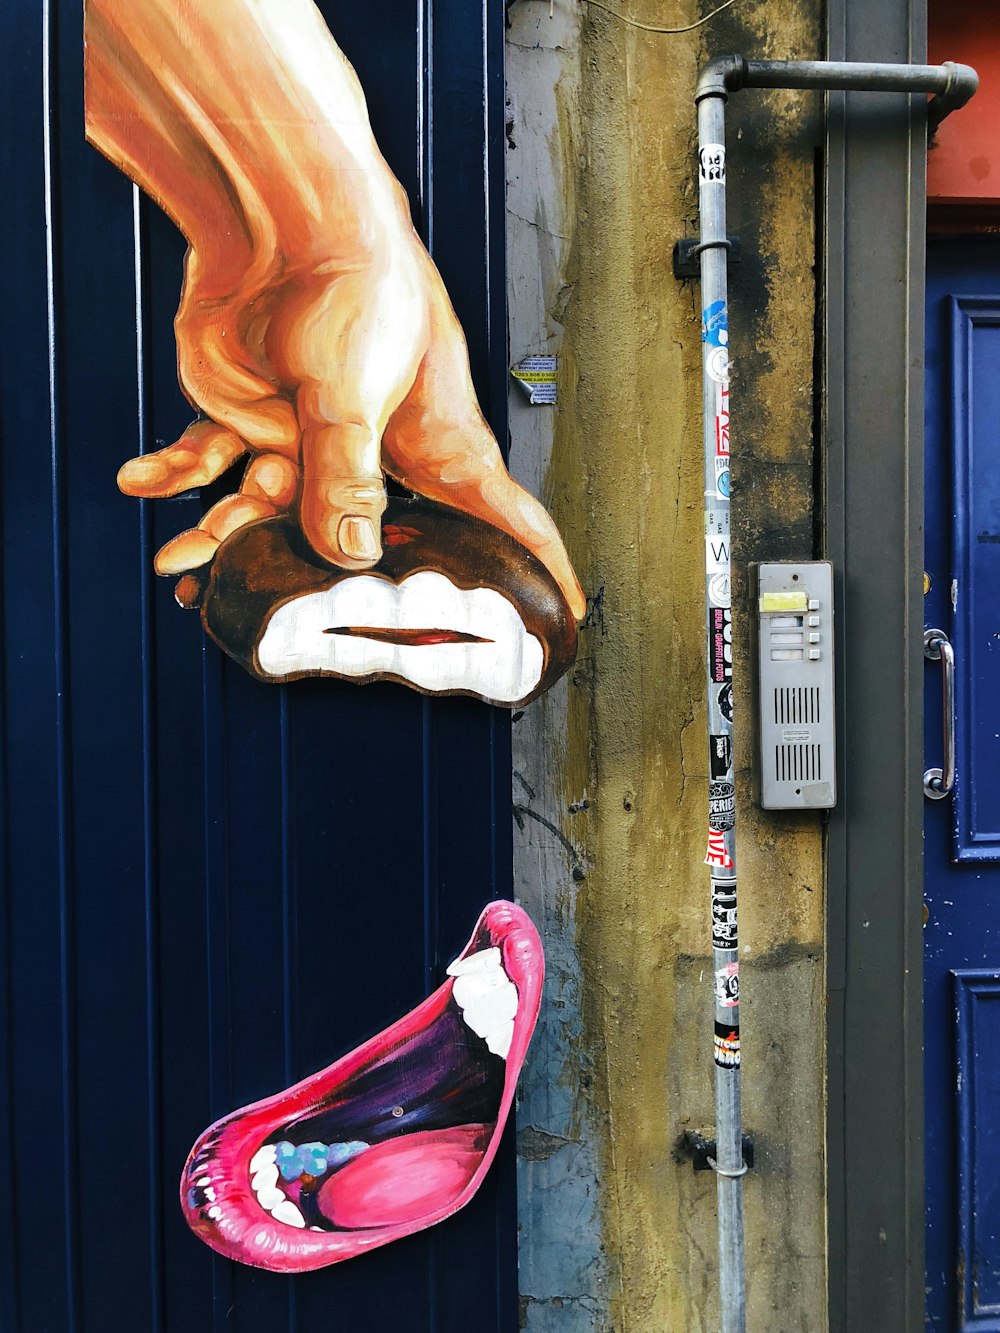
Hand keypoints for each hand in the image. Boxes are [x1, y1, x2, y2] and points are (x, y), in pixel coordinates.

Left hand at [117, 222, 585, 621]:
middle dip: (325, 586)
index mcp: (436, 445)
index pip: (506, 519)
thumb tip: (347, 552)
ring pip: (273, 515)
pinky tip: (141, 479)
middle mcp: (380, 453)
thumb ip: (345, 474)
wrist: (272, 214)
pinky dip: (177, 472)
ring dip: (223, 536)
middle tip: (286, 626)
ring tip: (181, 563)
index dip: (540, 573)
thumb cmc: (351, 279)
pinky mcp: (257, 419)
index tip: (562, 624)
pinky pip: (214, 464)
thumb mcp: (353, 390)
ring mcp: (314, 441)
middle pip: (367, 542)